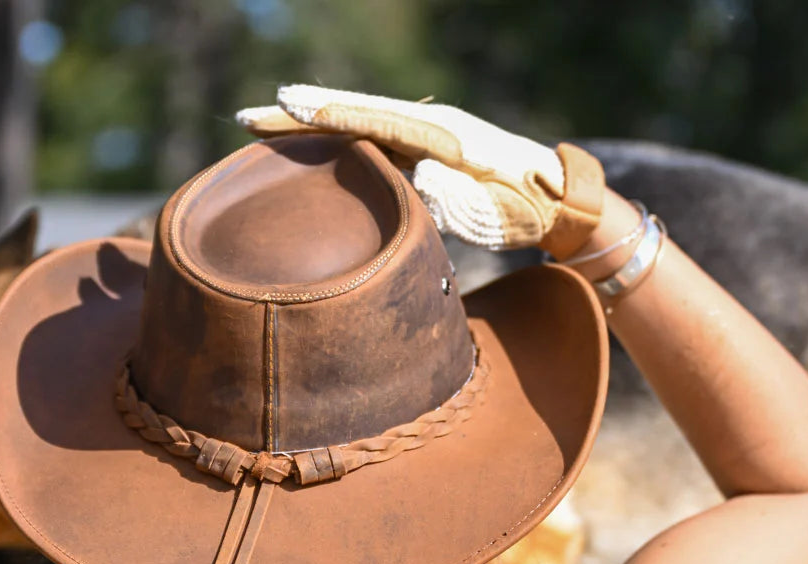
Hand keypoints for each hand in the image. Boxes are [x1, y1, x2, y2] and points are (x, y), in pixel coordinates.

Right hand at [237, 85, 603, 256]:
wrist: (559, 200)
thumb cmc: (529, 212)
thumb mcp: (498, 211)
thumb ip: (461, 196)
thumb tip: (423, 175)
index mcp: (445, 134)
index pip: (375, 119)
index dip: (329, 114)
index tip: (286, 107)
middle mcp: (430, 124)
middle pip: (354, 113)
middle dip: (299, 116)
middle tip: (247, 118)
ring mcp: (426, 133)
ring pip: (356, 124)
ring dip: (309, 125)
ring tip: (259, 129)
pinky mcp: (423, 147)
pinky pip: (368, 138)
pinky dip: (332, 138)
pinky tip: (304, 146)